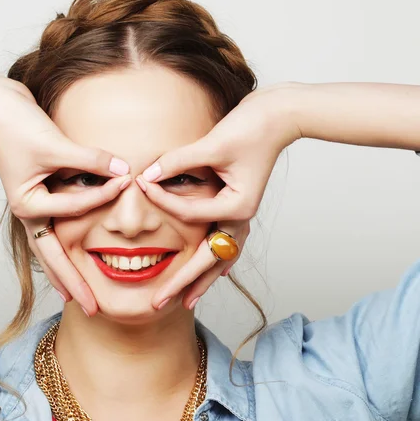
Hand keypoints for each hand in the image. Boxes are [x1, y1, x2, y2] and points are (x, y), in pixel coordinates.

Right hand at [0, 76, 130, 314]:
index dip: (101, 196)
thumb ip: (91, 161)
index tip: (126, 183)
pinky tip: (75, 258)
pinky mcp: (39, 197)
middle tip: (92, 309)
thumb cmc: (17, 125)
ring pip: (51, 250)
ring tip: (78, 297)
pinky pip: (56, 228)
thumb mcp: (54, 144)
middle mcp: (29, 213)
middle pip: (52, 259)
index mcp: (28, 206)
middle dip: (73, 284)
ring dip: (66, 273)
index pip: (73, 210)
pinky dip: (66, 245)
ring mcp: (33, 208)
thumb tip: (124, 172)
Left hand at [135, 83, 302, 308]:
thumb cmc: (251, 128)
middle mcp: (241, 219)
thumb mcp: (212, 145)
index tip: (140, 187)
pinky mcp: (239, 210)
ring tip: (185, 303)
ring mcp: (242, 217)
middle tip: (157, 303)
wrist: (279, 117)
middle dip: (182, 282)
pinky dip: (216, 261)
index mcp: (237, 208)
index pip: (190, 215)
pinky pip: (225, 244)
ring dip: (201, 280)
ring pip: (219, 259)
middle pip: (208, 260)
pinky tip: (214, 275)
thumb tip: (147, 177)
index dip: (163, 202)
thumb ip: (178, 162)